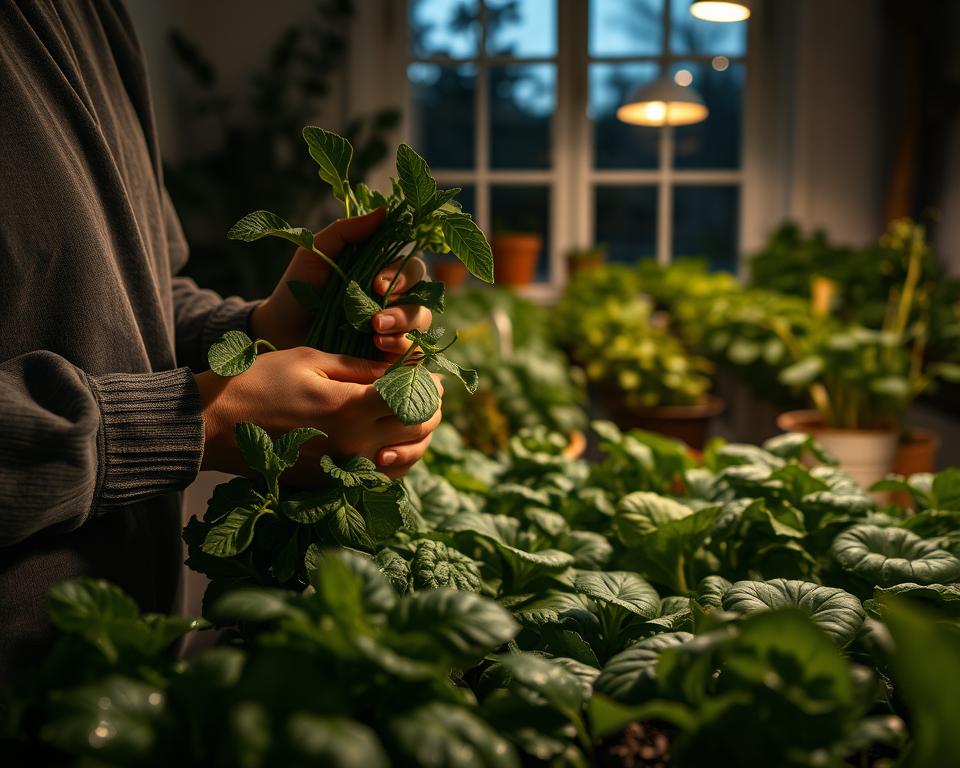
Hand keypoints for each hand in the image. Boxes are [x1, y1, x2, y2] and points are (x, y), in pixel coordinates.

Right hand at [195, 347, 442, 480]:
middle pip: (419, 429)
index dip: (428, 383)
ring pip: (408, 458)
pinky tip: (390, 440)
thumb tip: (400, 370)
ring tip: (412, 413)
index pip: (415, 399)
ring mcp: (346, 470)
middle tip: (426, 390)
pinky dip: (397, 459)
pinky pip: (383, 476)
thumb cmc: (258, 382)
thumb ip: (360, 367)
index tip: (428, 371)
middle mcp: (356, 445)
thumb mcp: (310, 359)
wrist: (213, 428)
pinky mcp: (334, 484)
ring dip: (418, 436)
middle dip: (431, 407)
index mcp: (352, 408)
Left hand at [251, 210, 431, 356]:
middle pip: (422, 299)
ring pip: (421, 325)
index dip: (401, 276)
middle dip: (404, 308)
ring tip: (376, 335)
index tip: (377, 284)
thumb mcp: (316, 252)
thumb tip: (385, 211)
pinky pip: (411, 352)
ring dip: (404, 329)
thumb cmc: (298, 287)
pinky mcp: (388, 354)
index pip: (412, 269)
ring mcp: (394, 327)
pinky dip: (402, 350)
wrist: (280, 329)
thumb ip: (347, 231)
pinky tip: (379, 348)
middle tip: (377, 318)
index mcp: (384, 272)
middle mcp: (395, 299)